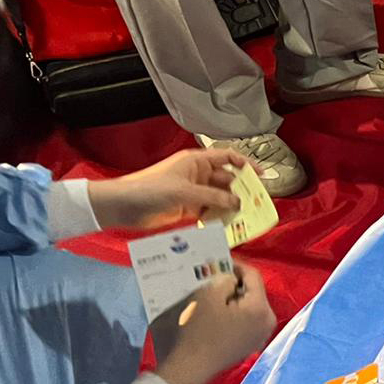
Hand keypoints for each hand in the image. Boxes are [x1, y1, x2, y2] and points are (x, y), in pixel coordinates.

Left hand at [88, 148, 246, 231]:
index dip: (246, 164)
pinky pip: (209, 210)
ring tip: (244, 217)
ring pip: (219, 196)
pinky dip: (218, 216)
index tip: (261, 175)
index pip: (228, 157)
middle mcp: (197, 175)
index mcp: (197, 161)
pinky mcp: (187, 207)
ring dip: (230, 205)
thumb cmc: (150, 189)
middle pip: (226, 179)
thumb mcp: (185, 192)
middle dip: (241, 189)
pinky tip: (227, 225)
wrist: (122, 206)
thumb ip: (214, 197)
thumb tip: (238, 202)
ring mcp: (193, 191)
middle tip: (256, 203)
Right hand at [154, 263, 276, 383]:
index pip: (254, 276)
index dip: (236, 265)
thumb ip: (224, 280)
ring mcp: (260, 336)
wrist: (189, 368)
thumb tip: (231, 280)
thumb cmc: (198, 330)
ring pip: (249, 306)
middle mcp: (268, 321)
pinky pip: (244, 321)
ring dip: (232, 298)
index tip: (219, 262)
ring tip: (212, 293)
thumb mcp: (208, 296)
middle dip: (234, 283)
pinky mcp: (249, 345)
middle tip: (214, 278)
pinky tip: (215, 313)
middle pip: (253, 292)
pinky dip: (232, 313)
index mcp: (261, 308)